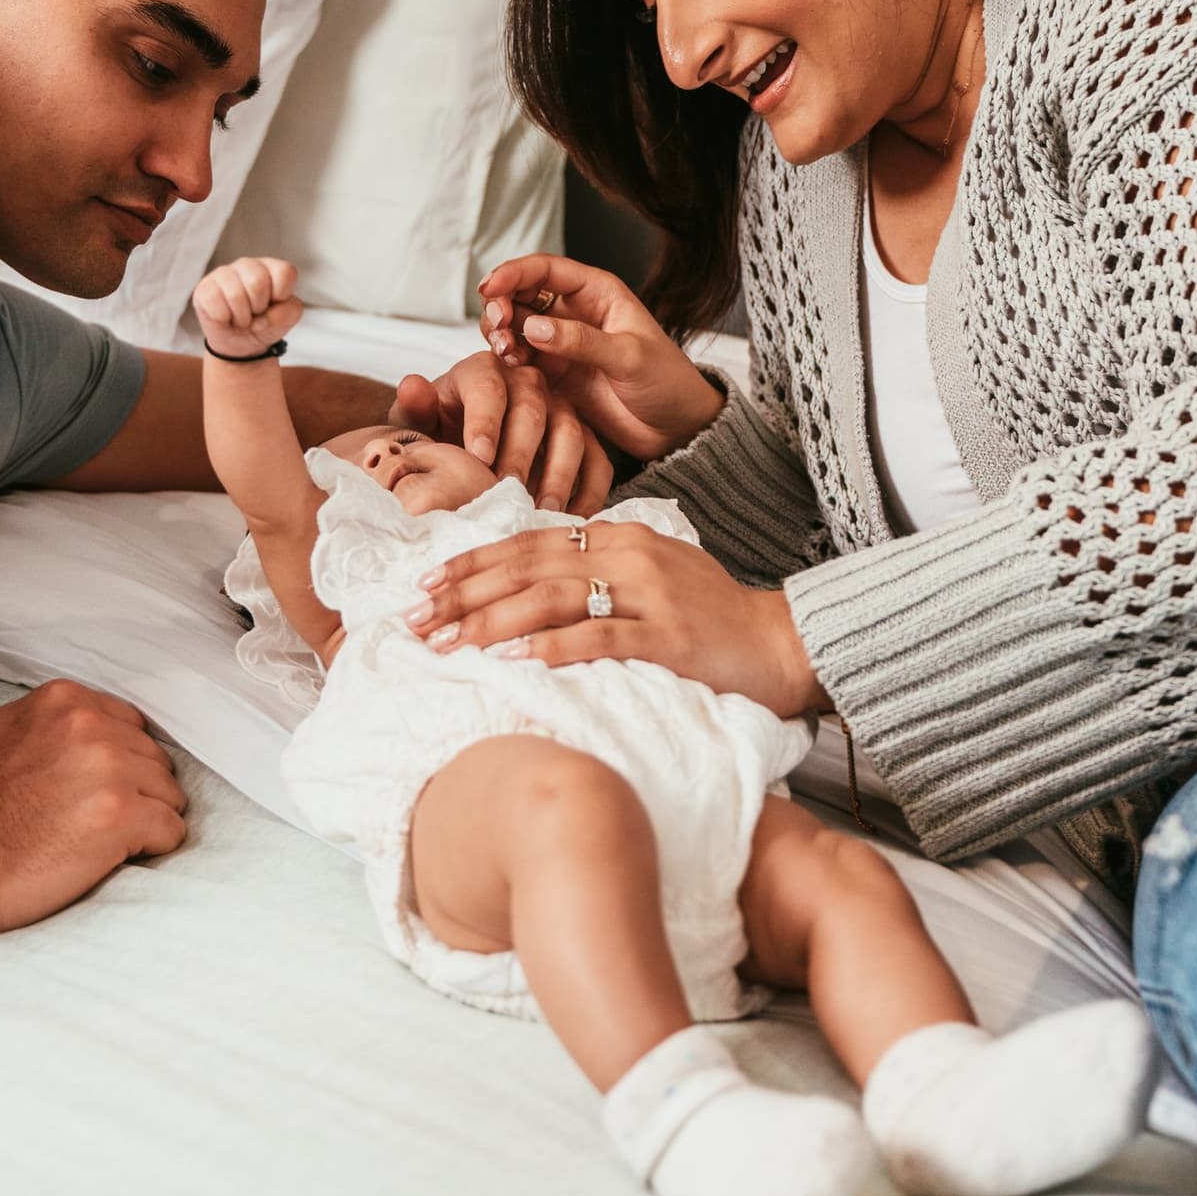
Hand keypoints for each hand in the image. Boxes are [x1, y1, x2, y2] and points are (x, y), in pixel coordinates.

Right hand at [0, 680, 188, 931]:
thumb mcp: (3, 734)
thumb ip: (53, 723)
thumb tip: (97, 727)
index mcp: (65, 700)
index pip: (131, 727)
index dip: (119, 764)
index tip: (95, 791)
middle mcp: (91, 724)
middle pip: (155, 759)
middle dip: (136, 792)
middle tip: (96, 823)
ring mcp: (109, 768)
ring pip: (169, 794)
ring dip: (146, 820)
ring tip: (104, 842)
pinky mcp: (122, 815)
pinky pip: (171, 830)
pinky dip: (153, 848)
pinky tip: (116, 857)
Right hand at [194, 253, 302, 358]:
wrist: (240, 344)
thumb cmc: (264, 324)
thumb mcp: (286, 319)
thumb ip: (290, 310)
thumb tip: (268, 312)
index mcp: (271, 268)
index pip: (284, 272)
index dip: (282, 295)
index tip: (275, 304)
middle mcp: (248, 265)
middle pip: (257, 282)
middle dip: (258, 307)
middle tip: (255, 313)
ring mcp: (223, 274)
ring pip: (235, 294)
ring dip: (241, 317)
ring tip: (240, 318)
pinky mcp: (204, 288)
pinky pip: (214, 302)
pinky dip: (223, 318)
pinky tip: (225, 317)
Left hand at [390, 351, 610, 515]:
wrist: (459, 458)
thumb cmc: (438, 438)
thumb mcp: (418, 426)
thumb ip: (414, 408)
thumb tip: (413, 386)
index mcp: (481, 371)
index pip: (488, 387)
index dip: (485, 422)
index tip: (479, 458)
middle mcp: (526, 382)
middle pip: (532, 410)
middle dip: (520, 454)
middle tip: (505, 490)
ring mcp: (560, 409)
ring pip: (571, 433)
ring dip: (557, 475)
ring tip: (538, 510)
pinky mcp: (585, 440)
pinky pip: (598, 462)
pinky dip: (588, 493)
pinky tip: (566, 521)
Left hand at [405, 522, 825, 716]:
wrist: (782, 643)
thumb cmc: (708, 619)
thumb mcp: (648, 578)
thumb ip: (594, 574)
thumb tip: (525, 590)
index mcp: (618, 535)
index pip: (530, 541)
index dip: (473, 561)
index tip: (425, 583)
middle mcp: (629, 553)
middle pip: (528, 566)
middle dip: (464, 592)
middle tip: (414, 618)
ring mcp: (650, 593)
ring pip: (553, 597)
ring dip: (490, 620)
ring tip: (445, 642)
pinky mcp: (668, 635)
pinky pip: (599, 636)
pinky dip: (550, 646)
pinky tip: (510, 660)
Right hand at [475, 256, 725, 461]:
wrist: (675, 429)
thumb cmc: (667, 383)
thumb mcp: (629, 357)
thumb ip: (582, 341)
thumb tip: (533, 326)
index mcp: (597, 292)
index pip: (545, 269)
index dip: (513, 273)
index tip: (490, 288)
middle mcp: (573, 312)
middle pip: (521, 294)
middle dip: (501, 304)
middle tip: (498, 326)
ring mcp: (560, 343)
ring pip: (514, 326)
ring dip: (501, 333)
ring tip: (506, 351)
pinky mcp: (553, 374)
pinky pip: (518, 359)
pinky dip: (507, 361)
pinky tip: (511, 369)